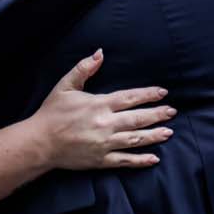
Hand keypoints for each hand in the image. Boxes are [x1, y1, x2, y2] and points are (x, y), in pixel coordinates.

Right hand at [35, 52, 174, 173]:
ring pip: (136, 140)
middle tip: (172, 111)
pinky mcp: (101, 161)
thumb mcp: (66, 85)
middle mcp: (106, 124)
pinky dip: (141, 160)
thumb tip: (100, 53)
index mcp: (99, 104)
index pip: (129, 98)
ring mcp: (105, 144)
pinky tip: (154, 158)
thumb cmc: (53, 112)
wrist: (41, 142)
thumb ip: (84, 68)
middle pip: (137, 118)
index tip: (162, 92)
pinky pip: (125, 161)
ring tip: (169, 132)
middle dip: (157, 114)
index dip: (147, 94)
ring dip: (154, 135)